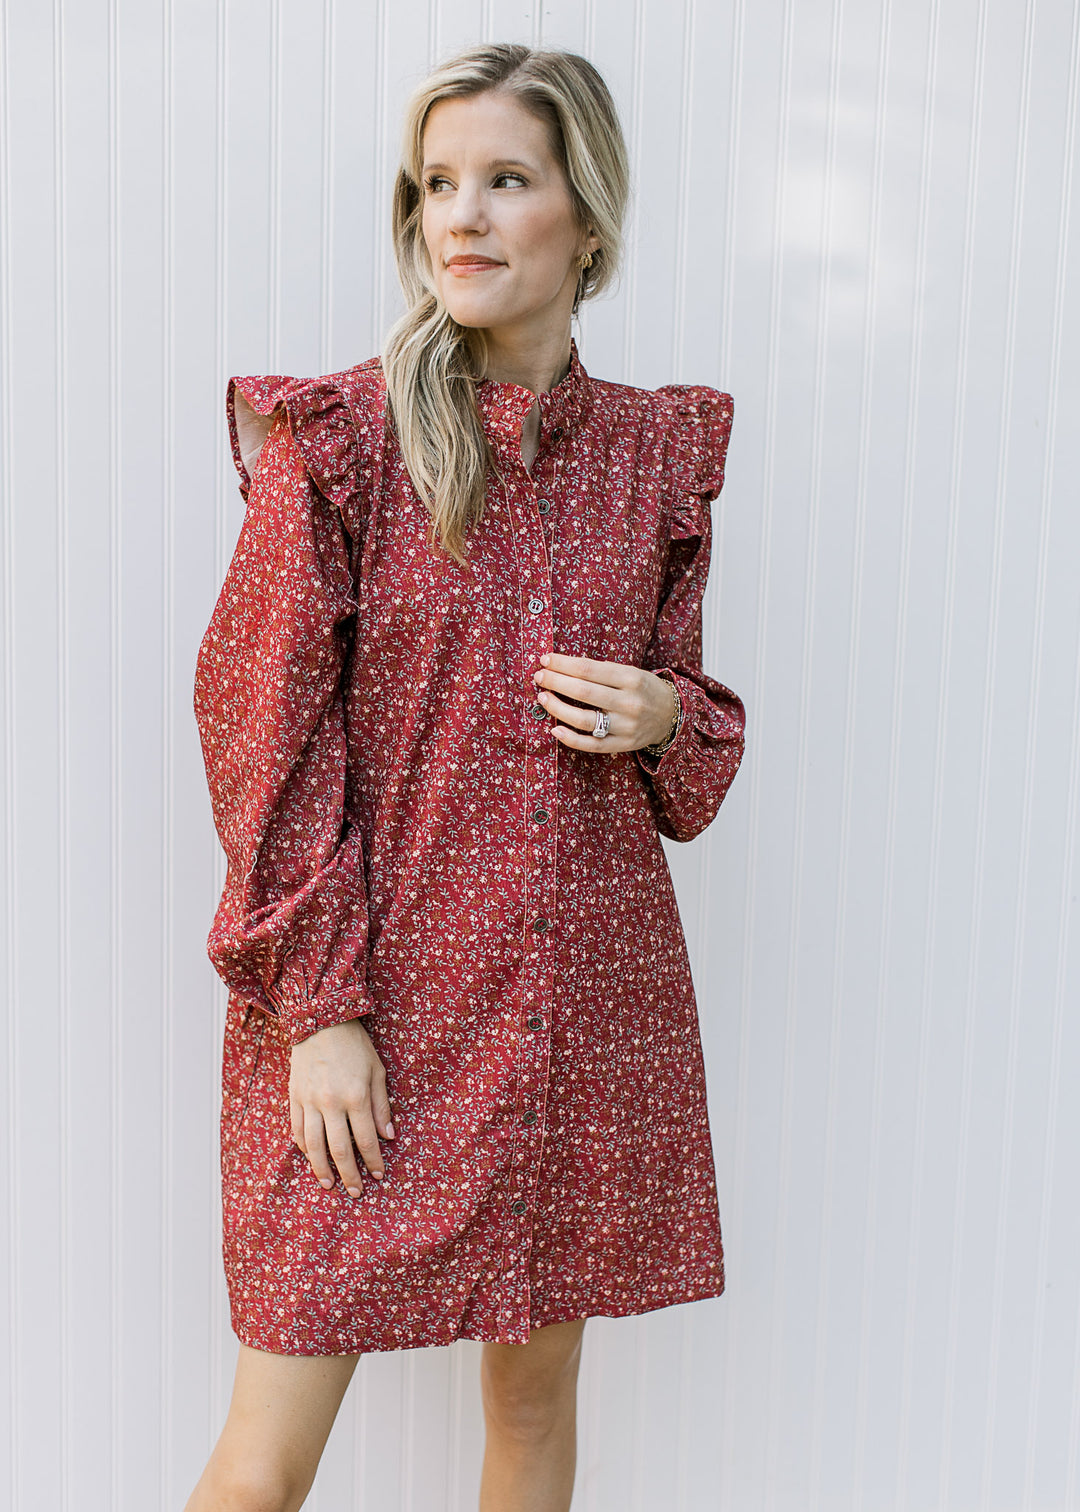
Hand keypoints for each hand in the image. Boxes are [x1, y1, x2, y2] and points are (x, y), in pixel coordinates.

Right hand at [289, 1018, 394, 1196]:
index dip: (373, 1161)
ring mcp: (309, 1102)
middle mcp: (331, 1103)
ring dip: (322, 1169)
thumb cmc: (355, 1045)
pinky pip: (297, 1130)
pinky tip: (311, 1158)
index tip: (378, 1175)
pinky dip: (304, 1148)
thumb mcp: (377, 1071)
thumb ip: (381, 1106)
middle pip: (339, 1150)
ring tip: (330, 1184)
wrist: (321, 1021)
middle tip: (355, 1192)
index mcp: (356, 1096)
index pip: (366, 1140)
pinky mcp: (294, 1097)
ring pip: (314, 1146)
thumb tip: (389, 1136)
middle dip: (349, 1174)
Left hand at [531, 652, 678, 752]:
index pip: (588, 669)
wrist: (671, 715)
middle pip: (583, 691)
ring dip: (558, 708)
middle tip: (539, 676)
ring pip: (584, 719)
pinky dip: (570, 739)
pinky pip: (592, 745)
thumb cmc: (642, 689)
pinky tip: (555, 729)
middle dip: (556, 682)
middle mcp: (629, 702)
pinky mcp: (622, 745)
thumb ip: (600, 671)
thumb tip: (560, 666)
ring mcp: (625, 726)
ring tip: (542, 698)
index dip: (563, 664)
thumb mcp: (630, 672)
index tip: (545, 659)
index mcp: (631, 678)